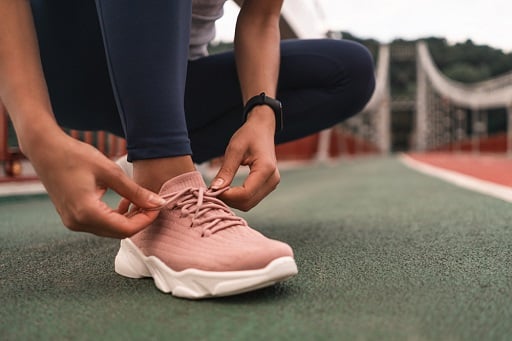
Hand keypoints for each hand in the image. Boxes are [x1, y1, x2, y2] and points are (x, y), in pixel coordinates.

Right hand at [27, 131, 165, 237]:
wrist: (45, 149)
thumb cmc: (76, 155)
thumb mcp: (110, 172)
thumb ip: (135, 191)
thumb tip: (158, 203)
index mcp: (87, 213)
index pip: (126, 229)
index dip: (146, 220)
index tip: (158, 205)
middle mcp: (78, 223)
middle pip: (118, 232)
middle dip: (139, 220)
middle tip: (152, 203)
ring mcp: (73, 222)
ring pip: (110, 230)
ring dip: (128, 219)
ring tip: (140, 201)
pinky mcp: (72, 217)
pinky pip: (100, 224)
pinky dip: (115, 217)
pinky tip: (124, 202)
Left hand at [211, 106, 278, 210]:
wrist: (263, 128)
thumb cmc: (249, 135)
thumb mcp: (234, 149)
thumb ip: (226, 171)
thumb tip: (214, 189)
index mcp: (266, 169)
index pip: (245, 194)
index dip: (227, 196)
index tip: (212, 190)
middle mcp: (272, 180)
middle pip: (247, 202)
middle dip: (229, 200)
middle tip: (213, 190)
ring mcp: (272, 184)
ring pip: (249, 203)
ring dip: (232, 200)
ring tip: (219, 189)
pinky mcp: (268, 186)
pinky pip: (251, 199)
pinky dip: (238, 198)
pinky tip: (228, 189)